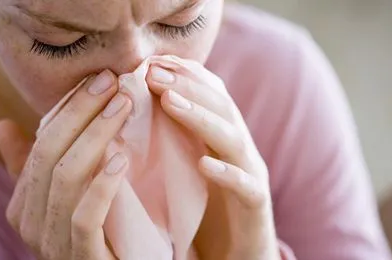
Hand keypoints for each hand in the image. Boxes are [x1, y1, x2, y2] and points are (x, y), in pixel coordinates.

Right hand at [0, 71, 131, 259]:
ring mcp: (54, 242)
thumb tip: (3, 125)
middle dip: (81, 113)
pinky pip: (84, 216)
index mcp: (25, 203)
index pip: (41, 144)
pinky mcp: (83, 257)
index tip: (100, 79)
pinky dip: (102, 185)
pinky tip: (121, 159)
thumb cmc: (96, 232)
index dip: (69, 108)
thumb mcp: (64, 195)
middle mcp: (32, 222)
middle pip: (50, 154)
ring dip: (95, 136)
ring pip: (66, 179)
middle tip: (112, 83)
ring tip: (123, 108)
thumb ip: (35, 165)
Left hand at [147, 56, 280, 259]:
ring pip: (233, 140)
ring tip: (169, 100)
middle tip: (153, 72)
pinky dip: (226, 173)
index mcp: (223, 138)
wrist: (235, 253)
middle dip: (189, 86)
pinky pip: (245, 188)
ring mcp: (251, 177)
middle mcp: (239, 151)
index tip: (152, 62)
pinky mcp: (255, 208)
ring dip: (202, 118)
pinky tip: (203, 163)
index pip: (210, 96)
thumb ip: (173, 140)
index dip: (185, 75)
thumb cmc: (204, 209)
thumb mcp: (186, 167)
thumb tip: (136, 111)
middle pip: (221, 108)